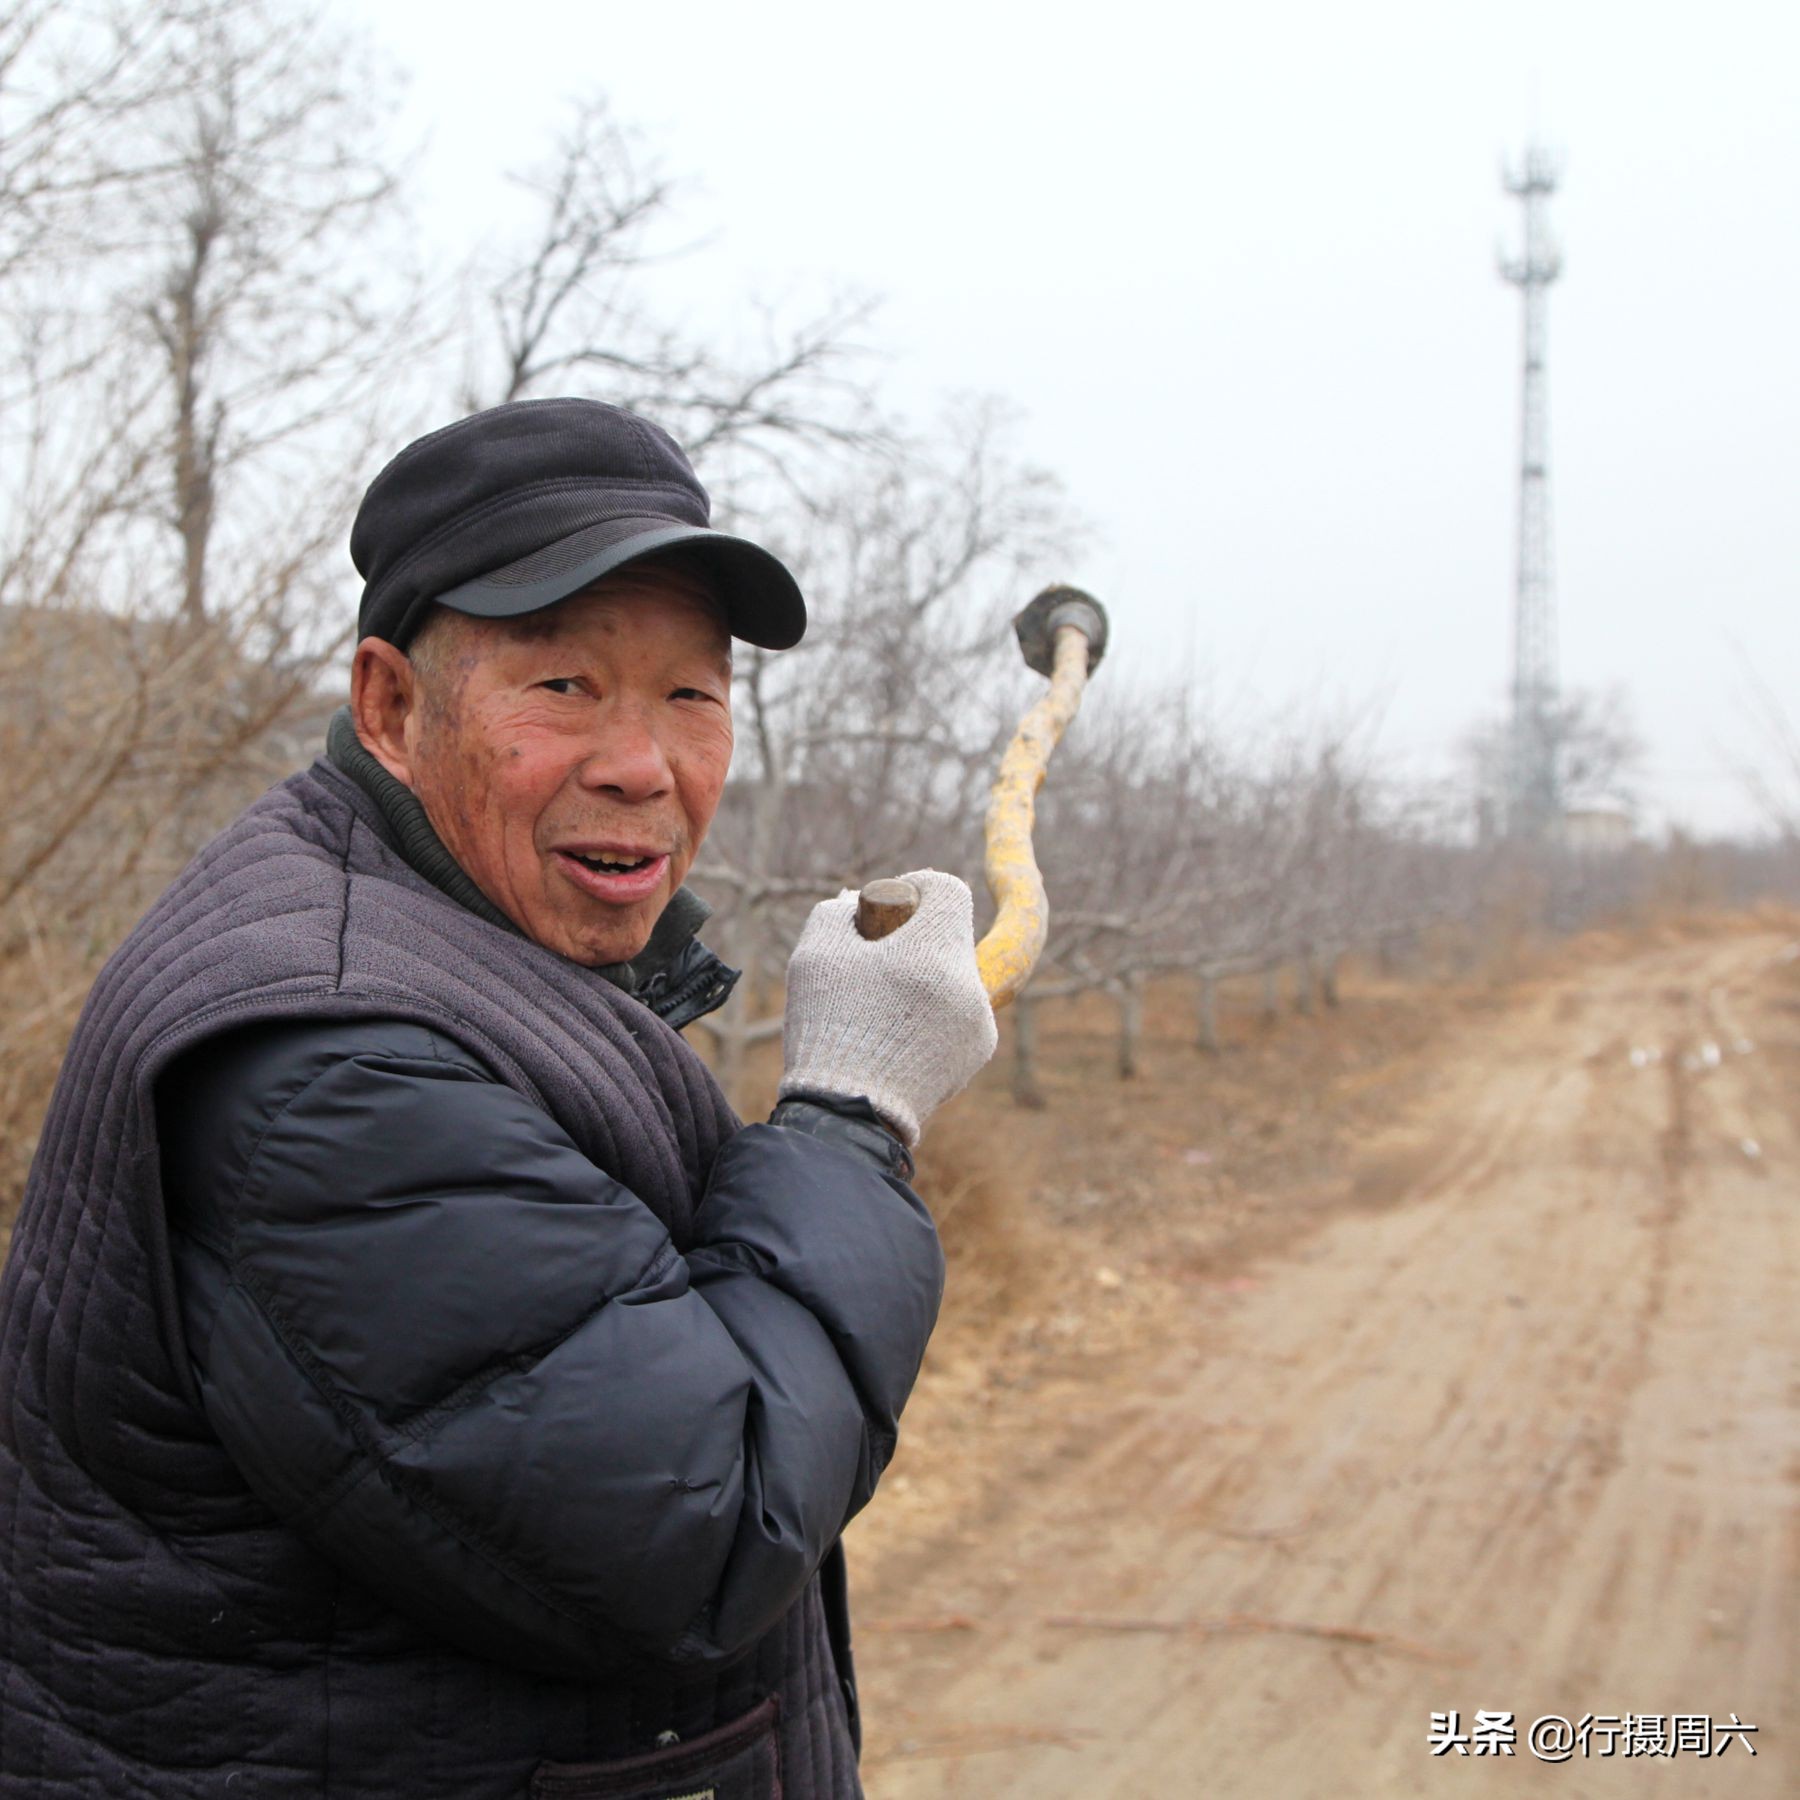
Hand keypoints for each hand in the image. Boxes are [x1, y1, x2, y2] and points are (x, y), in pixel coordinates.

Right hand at [778, 869, 997, 1146]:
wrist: (849, 1116)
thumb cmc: (829, 1029)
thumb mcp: (815, 956)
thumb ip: (836, 913)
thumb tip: (858, 903)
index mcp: (935, 951)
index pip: (948, 890)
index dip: (917, 888)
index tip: (890, 908)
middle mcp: (969, 983)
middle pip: (950, 934)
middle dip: (914, 938)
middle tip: (873, 961)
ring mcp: (980, 1021)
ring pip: (953, 975)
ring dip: (922, 977)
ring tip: (877, 1008)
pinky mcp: (978, 1051)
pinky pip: (958, 1011)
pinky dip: (931, 1013)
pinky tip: (894, 1036)